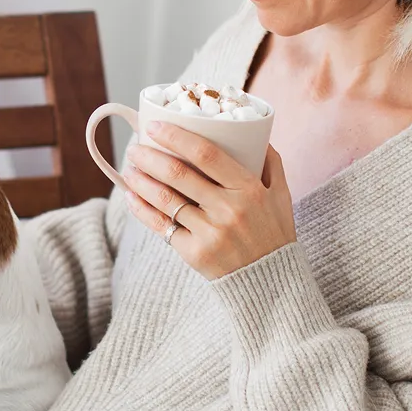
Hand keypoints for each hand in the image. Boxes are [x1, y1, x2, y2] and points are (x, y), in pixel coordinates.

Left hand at [123, 121, 296, 279]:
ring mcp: (210, 232)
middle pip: (178, 174)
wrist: (272, 284)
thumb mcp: (281, 195)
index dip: (176, 137)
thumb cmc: (274, 234)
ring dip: (140, 182)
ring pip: (165, 200)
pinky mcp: (195, 253)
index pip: (207, 154)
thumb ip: (270, 162)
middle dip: (149, 157)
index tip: (155, 126)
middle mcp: (228, 209)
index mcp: (249, 189)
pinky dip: (142, 210)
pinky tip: (131, 197)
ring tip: (129, 170)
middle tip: (134, 148)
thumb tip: (254, 133)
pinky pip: (161, 227)